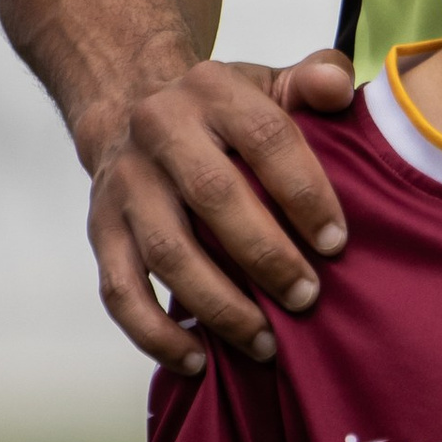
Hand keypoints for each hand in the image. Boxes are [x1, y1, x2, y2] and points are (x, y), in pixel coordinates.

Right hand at [82, 48, 356, 373]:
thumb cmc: (222, 110)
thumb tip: (341, 89)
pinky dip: (155, 334)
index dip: (304, 192)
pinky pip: (120, 292)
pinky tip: (197, 361)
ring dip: (218, 305)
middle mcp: (160, 131)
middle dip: (266, 255)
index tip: (335, 243)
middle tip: (307, 298)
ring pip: (168, 252)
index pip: (266, 138)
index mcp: (212, 90)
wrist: (129, 105)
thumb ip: (315, 79)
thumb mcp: (269, 82)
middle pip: (214, 197)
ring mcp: (125, 184)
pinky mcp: (100, 230)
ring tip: (265, 344)